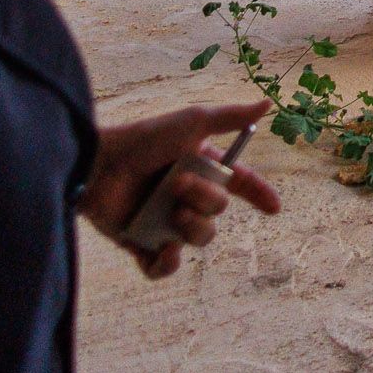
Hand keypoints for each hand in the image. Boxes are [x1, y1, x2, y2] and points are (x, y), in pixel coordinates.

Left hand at [80, 99, 280, 277]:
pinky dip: (167, 264)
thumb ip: (229, 118)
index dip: (258, 195)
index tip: (274, 208)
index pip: (239, 185)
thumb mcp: (191, 123)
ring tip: (170, 213)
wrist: (98, 166)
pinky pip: (163, 268)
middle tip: (177, 186)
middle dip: (205, 201)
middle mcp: (186, 196)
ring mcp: (165, 222)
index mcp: (201, 169)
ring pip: (199, 239)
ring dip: (191, 228)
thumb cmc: (144, 139)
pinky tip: (165, 248)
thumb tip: (267, 104)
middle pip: (218, 213)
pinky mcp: (141, 245)